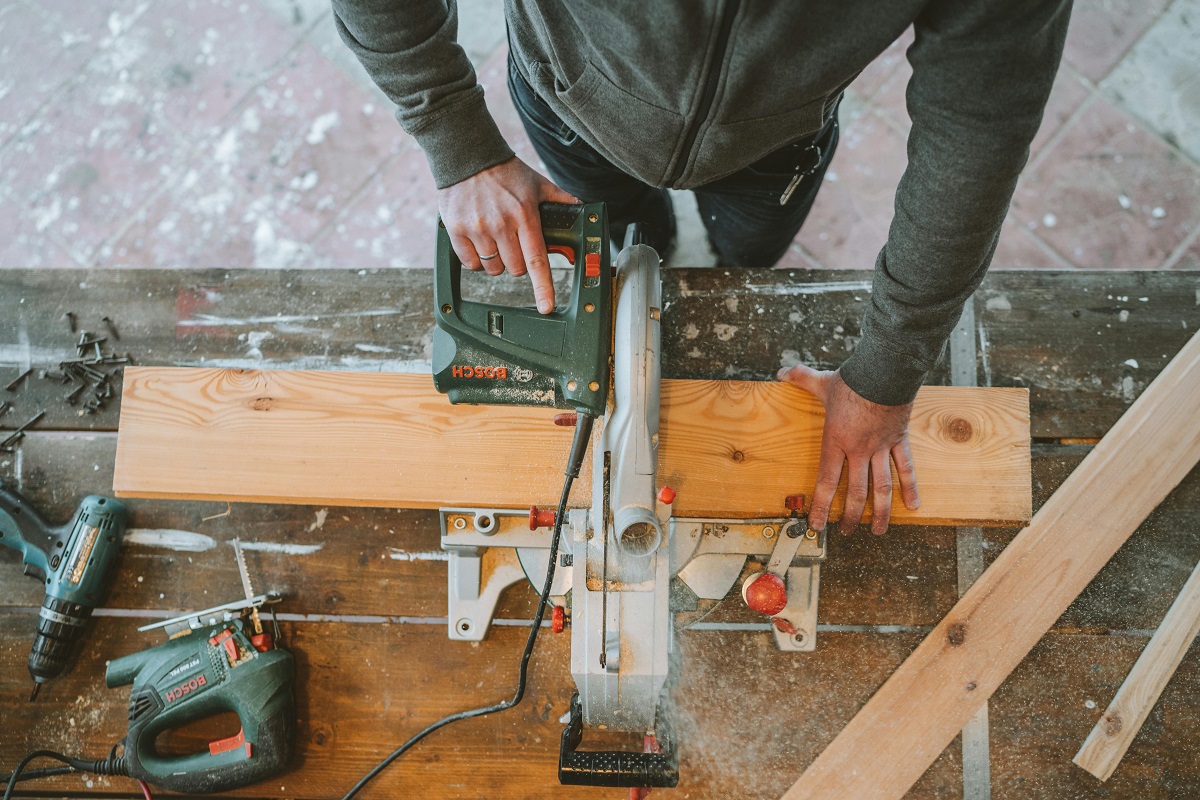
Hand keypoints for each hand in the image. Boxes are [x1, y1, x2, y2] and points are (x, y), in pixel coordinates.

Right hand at [438, 156, 577, 313]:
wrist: (467, 156)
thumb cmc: (505, 171)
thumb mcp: (537, 182)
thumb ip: (561, 198)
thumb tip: (583, 208)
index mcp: (524, 216)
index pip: (536, 260)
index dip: (543, 287)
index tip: (546, 306)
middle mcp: (500, 224)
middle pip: (514, 269)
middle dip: (517, 262)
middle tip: (514, 243)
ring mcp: (477, 229)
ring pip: (493, 268)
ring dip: (497, 261)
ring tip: (495, 239)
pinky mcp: (456, 231)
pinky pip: (470, 263)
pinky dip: (476, 259)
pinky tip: (479, 242)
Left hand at [777, 364, 919, 534]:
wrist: (886, 372)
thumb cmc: (853, 380)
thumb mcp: (822, 382)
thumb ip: (800, 379)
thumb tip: (781, 371)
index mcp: (836, 441)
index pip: (827, 481)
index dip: (822, 506)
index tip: (818, 525)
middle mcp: (858, 450)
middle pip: (856, 492)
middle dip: (852, 516)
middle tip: (847, 533)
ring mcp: (881, 447)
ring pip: (881, 487)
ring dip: (881, 512)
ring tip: (879, 532)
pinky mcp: (899, 440)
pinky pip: (905, 468)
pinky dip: (910, 487)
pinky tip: (913, 506)